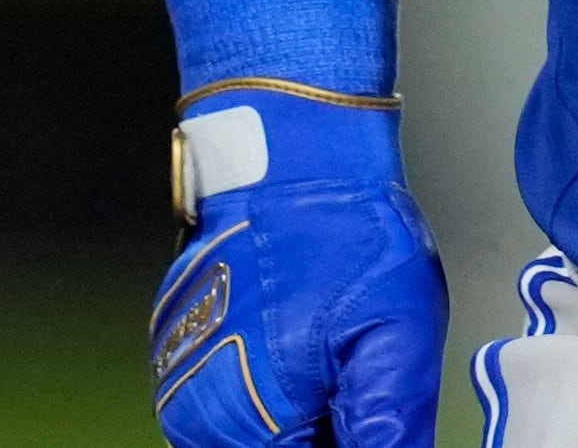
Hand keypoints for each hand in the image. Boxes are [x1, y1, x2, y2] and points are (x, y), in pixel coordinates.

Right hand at [147, 88, 447, 445]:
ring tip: (332, 357)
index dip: (350, 443)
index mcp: (251, 424)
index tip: (367, 414)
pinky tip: (304, 346)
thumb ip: (390, 428)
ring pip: (256, 433)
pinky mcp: (180, 354)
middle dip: (326, 430)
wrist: (292, 158)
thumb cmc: (345, 233)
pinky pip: (230, 401)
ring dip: (299, 415)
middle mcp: (199, 416)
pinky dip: (272, 389)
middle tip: (356, 380)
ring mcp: (182, 384)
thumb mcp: (397, 339)